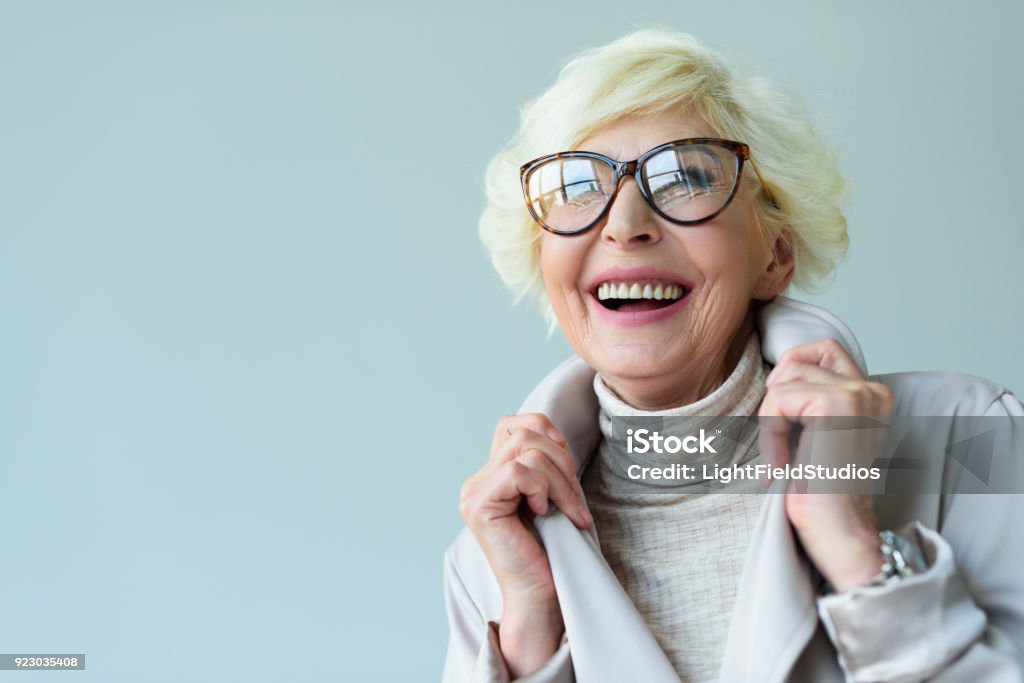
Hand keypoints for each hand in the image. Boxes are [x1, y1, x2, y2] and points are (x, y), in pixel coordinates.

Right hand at [459, 413, 591, 675]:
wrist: (542, 597)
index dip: (545, 432)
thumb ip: (544, 464)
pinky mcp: (479, 507)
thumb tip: (555, 435)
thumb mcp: (551, 495)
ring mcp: (473, 494)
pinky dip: (544, 490)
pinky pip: (519, 473)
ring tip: (568, 510)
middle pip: (524, 434)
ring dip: (560, 479)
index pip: (512, 425)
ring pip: (526, 451)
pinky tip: (544, 514)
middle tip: (575, 499)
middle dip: (562, 461)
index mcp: (490, 477)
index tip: (566, 468)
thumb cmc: (553, 551)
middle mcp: (475, 482)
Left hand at [759, 339, 891, 592]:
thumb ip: (808, 398)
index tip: (787, 424)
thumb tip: (774, 371)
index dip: (790, 377)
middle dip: (778, 398)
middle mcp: (872, 389)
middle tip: (784, 442)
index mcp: (871, 394)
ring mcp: (858, 394)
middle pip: (797, 359)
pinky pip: (778, 400)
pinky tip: (782, 466)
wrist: (839, 533)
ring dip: (771, 422)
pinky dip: (770, 434)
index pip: (821, 349)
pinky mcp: (837, 405)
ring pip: (783, 381)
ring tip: (785, 459)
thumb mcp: (814, 433)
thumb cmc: (821, 491)